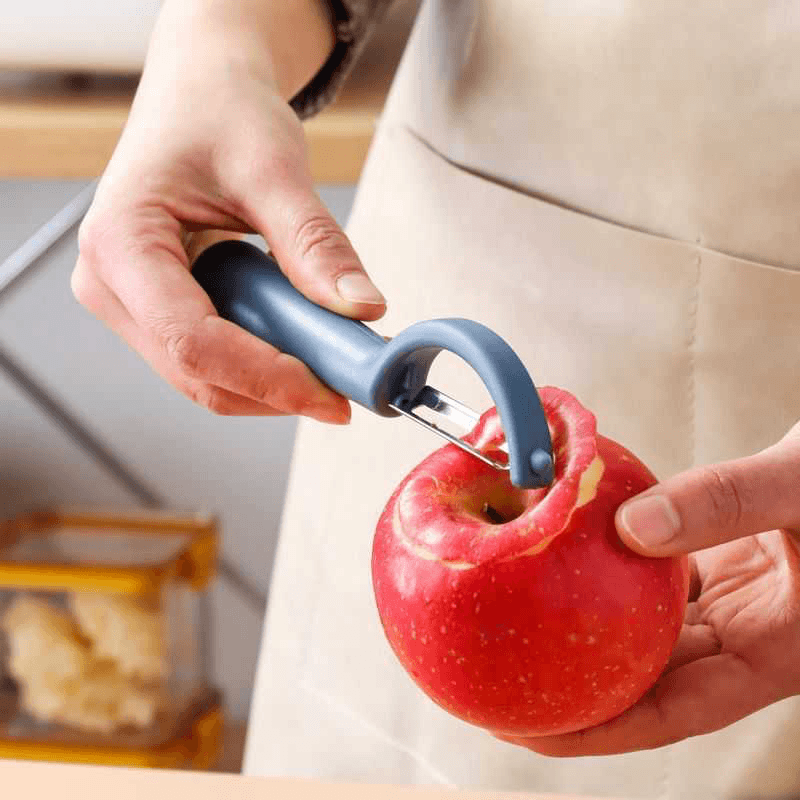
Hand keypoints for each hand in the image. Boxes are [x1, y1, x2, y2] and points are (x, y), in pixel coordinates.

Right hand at [72, 0, 385, 421]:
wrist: (200, 93)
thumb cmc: (219, 112)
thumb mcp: (273, 168)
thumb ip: (315, 243)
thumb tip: (361, 309)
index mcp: (120, 243)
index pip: (192, 341)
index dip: (265, 377)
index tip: (331, 393)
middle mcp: (110, 286)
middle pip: (197, 374)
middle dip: (276, 389)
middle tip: (346, 386)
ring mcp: (130, 304)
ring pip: (205, 378)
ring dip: (272, 382)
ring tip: (331, 358)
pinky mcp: (157, 311)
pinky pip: (212, 360)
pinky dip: (262, 364)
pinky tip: (302, 345)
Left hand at [497, 420, 799, 755]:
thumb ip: (725, 503)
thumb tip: (632, 528)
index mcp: (775, 653)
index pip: (675, 711)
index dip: (605, 729)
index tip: (538, 732)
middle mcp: (745, 636)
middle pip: (647, 679)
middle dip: (577, 689)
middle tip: (502, 687)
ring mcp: (729, 603)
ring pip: (645, 627)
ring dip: (589, 628)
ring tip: (520, 627)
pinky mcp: (716, 567)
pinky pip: (652, 577)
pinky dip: (612, 570)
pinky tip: (568, 558)